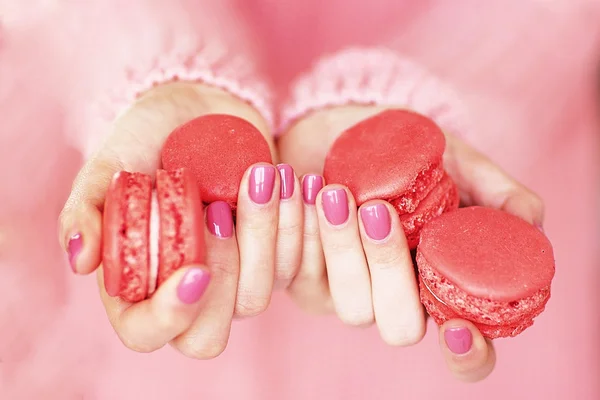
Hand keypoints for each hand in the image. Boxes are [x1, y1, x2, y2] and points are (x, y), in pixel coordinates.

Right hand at [58, 82, 303, 357]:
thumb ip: (87, 209)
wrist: (197, 111)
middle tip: (219, 209)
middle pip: (208, 337)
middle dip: (223, 275)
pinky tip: (289, 179)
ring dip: (265, 236)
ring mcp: (231, 281)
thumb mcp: (110, 164)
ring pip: (258, 298)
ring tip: (260, 173)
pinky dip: (294, 224)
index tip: (195, 270)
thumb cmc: (147, 139)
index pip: (146, 333)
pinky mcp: (270, 260)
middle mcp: (185, 293)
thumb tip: (81, 261)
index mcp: (137, 283)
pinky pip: (294, 267)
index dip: (169, 316)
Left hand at [278, 105, 543, 381]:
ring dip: (340, 248)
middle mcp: (396, 299)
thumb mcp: (458, 163)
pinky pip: (296, 275)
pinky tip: (303, 186)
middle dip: (390, 271)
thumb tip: (531, 223)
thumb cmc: (407, 151)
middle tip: (378, 210)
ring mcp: (349, 294)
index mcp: (441, 283)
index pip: (466, 347)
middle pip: (400, 328)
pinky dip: (301, 231)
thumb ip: (496, 194)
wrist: (341, 129)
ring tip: (334, 190)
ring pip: (348, 305)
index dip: (468, 354)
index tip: (458, 328)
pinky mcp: (303, 277)